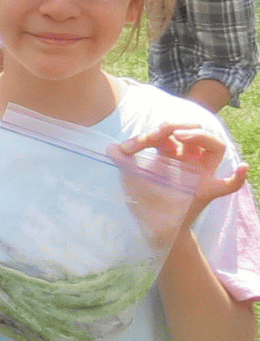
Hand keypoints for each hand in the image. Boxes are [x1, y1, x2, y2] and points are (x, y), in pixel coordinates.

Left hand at [113, 124, 249, 229]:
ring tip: (181, 135)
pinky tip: (242, 168)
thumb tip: (110, 147)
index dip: (149, 134)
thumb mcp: (130, 177)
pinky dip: (238, 177)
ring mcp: (200, 174)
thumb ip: (123, 161)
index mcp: (171, 153)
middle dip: (174, 127)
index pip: (168, 134)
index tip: (128, 147)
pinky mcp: (207, 192)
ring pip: (216, 147)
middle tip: (155, 135)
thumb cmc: (143, 198)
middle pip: (194, 132)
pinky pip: (229, 184)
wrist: (151, 226)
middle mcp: (189, 160)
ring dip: (200, 136)